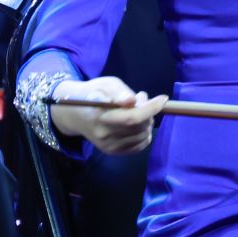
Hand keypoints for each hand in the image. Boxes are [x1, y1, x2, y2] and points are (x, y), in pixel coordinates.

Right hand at [48, 76, 165, 154]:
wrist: (75, 114)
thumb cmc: (94, 93)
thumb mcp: (105, 84)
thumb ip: (119, 91)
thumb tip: (131, 101)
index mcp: (99, 115)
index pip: (131, 117)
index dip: (150, 109)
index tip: (162, 98)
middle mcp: (103, 134)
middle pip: (139, 127)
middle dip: (149, 112)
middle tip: (141, 100)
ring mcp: (107, 145)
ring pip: (142, 136)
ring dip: (147, 121)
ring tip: (136, 109)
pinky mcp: (112, 151)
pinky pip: (140, 145)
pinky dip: (145, 133)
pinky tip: (137, 123)